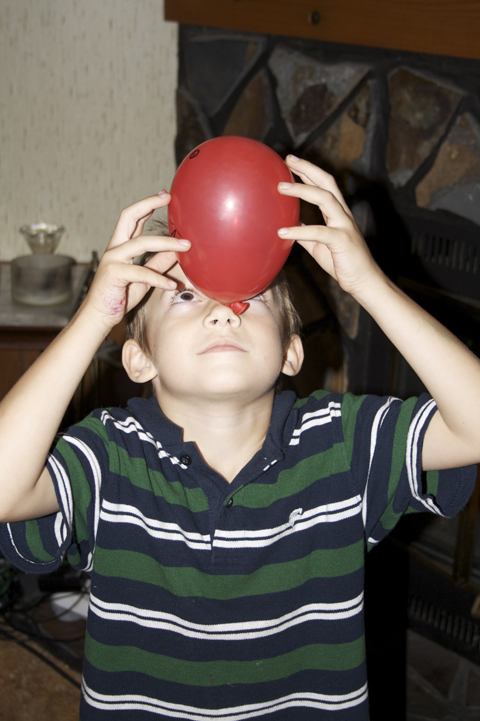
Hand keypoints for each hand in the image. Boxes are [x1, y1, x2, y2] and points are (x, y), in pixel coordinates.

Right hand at [83, 191, 189, 329]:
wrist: (99, 316)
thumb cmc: (120, 295)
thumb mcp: (145, 278)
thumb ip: (159, 263)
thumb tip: (177, 252)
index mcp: (121, 246)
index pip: (133, 218)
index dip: (147, 204)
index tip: (164, 196)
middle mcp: (115, 248)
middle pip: (129, 216)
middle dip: (148, 204)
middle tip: (167, 197)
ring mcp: (113, 259)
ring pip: (141, 242)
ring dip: (166, 243)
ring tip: (186, 246)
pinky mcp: (114, 274)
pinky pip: (141, 272)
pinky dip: (159, 279)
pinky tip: (172, 285)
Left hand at [277, 157, 380, 297]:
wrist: (363, 281)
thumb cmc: (342, 262)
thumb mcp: (319, 245)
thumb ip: (305, 233)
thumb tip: (288, 225)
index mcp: (338, 213)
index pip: (324, 185)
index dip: (308, 171)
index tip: (291, 162)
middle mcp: (343, 214)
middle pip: (327, 183)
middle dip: (308, 169)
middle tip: (288, 160)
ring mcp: (344, 226)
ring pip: (325, 199)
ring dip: (302, 191)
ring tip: (280, 188)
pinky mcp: (342, 241)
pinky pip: (319, 232)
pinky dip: (300, 231)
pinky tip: (282, 232)